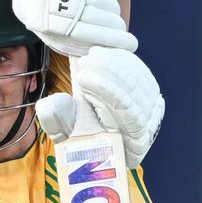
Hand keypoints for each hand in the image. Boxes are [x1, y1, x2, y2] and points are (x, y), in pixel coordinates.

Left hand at [11, 0, 136, 56]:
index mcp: (65, 31)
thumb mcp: (62, 42)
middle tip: (120, 31)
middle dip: (118, 27)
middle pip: (107, 19)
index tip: (132, 44)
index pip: (98, 36)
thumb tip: (109, 51)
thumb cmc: (54, 25)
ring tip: (110, 16)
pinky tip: (108, 0)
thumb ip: (83, 47)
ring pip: (107, 2)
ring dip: (113, 11)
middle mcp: (70, 10)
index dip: (119, 41)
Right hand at [36, 48, 163, 167]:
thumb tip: (49, 104)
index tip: (82, 77)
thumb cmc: (80, 137)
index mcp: (132, 148)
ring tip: (90, 56)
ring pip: (137, 77)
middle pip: (134, 91)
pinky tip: (101, 54)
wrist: (95, 133)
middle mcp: (148, 129)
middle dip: (108, 71)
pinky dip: (121, 59)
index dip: (108, 91)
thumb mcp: (65, 133)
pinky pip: (140, 70)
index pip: (129, 113)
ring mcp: (152, 109)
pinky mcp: (150, 93)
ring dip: (113, 62)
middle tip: (85, 61)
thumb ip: (56, 121)